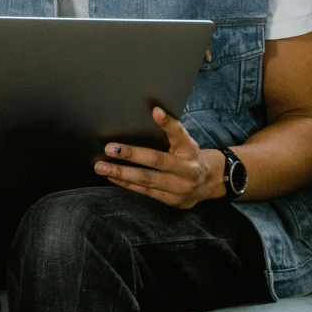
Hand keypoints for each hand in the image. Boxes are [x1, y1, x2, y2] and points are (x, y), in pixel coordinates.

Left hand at [93, 107, 224, 209]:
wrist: (210, 183)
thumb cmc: (189, 156)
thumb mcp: (185, 141)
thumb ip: (170, 130)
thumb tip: (153, 110)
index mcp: (190, 150)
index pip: (179, 134)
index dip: (168, 123)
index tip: (156, 111)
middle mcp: (187, 170)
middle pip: (157, 160)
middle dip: (131, 155)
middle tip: (109, 149)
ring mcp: (180, 188)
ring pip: (147, 180)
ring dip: (121, 173)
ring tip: (101, 167)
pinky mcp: (172, 200)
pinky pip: (145, 191)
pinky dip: (127, 184)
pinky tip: (112, 177)